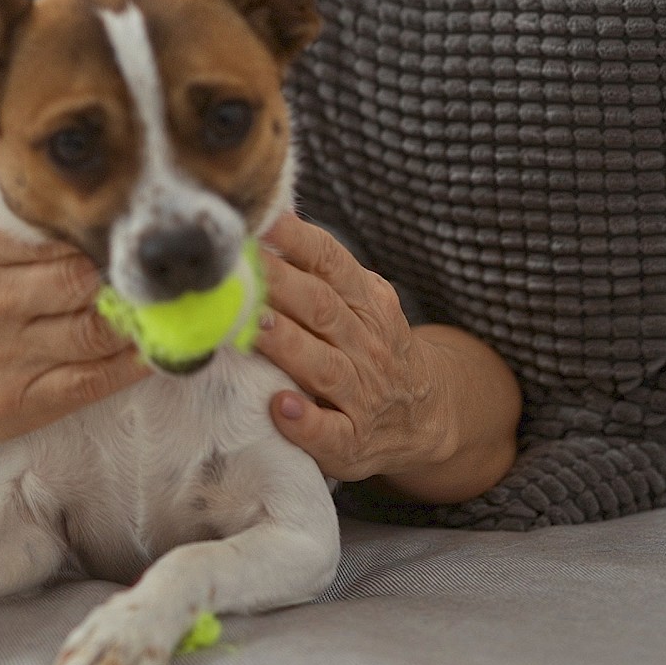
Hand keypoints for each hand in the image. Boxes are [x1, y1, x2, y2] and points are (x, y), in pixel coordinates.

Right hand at [0, 216, 144, 451]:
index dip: (101, 233)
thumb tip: (83, 214)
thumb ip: (10, 233)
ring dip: (140, 318)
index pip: (54, 235)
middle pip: (82, 280)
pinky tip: (155, 348)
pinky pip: (94, 380)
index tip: (132, 232)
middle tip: (158, 270)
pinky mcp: (22, 402)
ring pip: (96, 331)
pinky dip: (133, 363)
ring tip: (168, 305)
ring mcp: (5, 357)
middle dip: (126, 275)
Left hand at [252, 215, 456, 482]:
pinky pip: (329, 432)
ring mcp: (363, 395)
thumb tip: (268, 224)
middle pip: (321, 309)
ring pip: (323, 366)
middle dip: (279, 286)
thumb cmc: (372, 349)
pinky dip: (305, 422)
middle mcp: (368, 345)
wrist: (427, 416)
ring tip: (254, 329)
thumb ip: (323, 272)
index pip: (331, 263)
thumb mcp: (363, 303)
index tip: (261, 222)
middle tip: (238, 270)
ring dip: (288, 345)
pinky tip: (281, 408)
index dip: (296, 240)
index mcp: (366, 303)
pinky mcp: (352, 442)